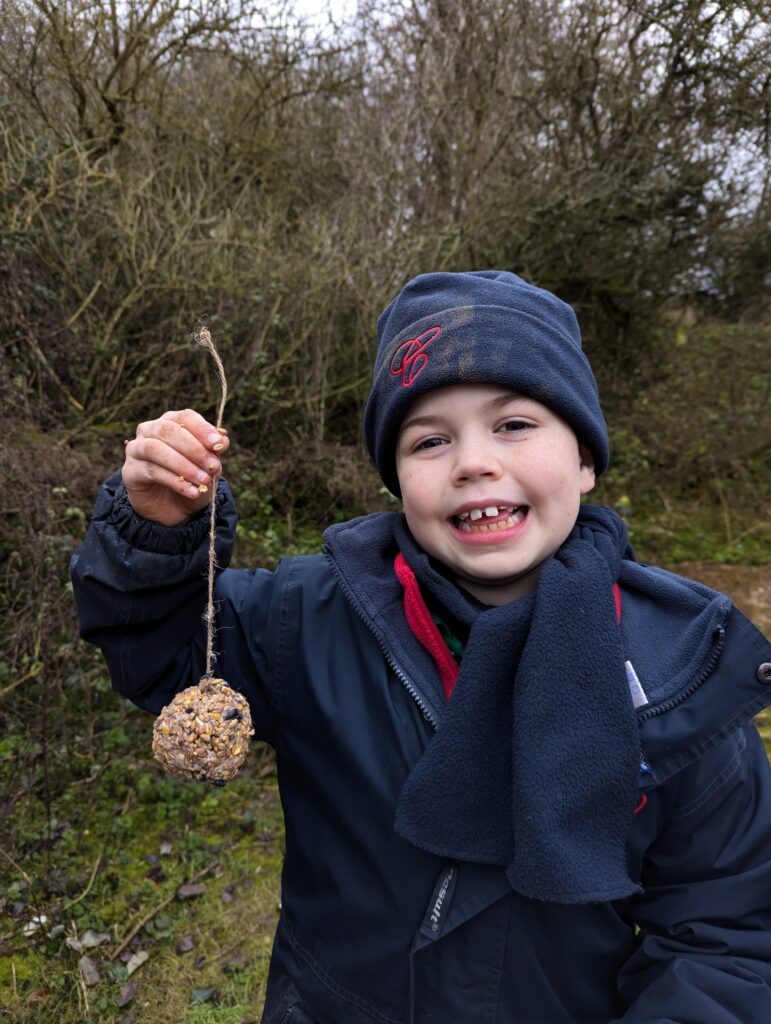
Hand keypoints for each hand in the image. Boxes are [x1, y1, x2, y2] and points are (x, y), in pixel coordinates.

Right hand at [122, 409, 229, 525]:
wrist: (174, 508)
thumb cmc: (192, 479)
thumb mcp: (208, 466)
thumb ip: (214, 452)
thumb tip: (223, 440)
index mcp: (171, 422)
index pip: (185, 417)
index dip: (202, 429)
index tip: (219, 445)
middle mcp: (150, 430)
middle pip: (168, 430)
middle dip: (194, 449)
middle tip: (213, 466)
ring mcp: (136, 449)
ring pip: (155, 448)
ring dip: (183, 465)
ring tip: (203, 480)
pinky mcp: (129, 471)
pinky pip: (151, 471)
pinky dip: (175, 482)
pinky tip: (192, 491)